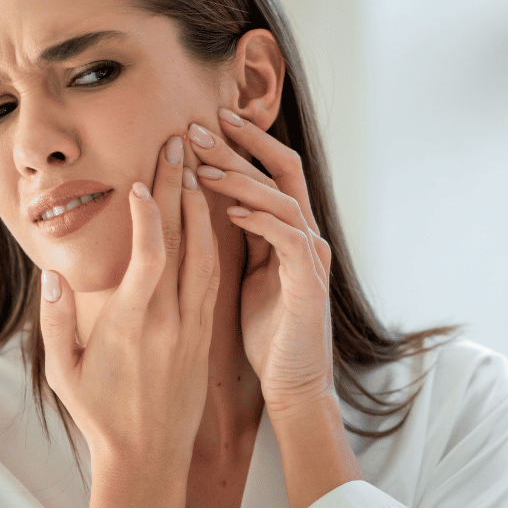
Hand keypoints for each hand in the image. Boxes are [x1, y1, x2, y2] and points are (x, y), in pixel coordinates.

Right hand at [40, 134, 219, 472]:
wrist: (150, 457)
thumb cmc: (101, 415)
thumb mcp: (63, 372)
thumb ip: (56, 320)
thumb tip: (53, 272)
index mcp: (132, 326)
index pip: (150, 257)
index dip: (151, 214)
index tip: (143, 181)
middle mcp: (170, 321)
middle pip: (184, 244)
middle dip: (182, 190)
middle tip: (181, 145)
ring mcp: (193, 328)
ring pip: (207, 258)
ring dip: (203, 210)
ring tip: (197, 170)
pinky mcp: (206, 336)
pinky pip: (214, 281)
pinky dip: (214, 244)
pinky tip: (212, 219)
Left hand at [189, 110, 332, 417]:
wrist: (295, 384)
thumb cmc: (269, 336)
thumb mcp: (249, 277)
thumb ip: (241, 240)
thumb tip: (207, 207)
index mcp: (290, 235)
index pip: (274, 173)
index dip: (245, 144)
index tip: (206, 122)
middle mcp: (307, 239)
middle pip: (282, 174)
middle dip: (239, 147)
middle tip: (195, 126)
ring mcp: (312, 261)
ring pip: (284, 200)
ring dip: (243, 180)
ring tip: (204, 166)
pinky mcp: (309, 286)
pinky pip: (289, 240)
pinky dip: (261, 222)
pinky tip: (230, 213)